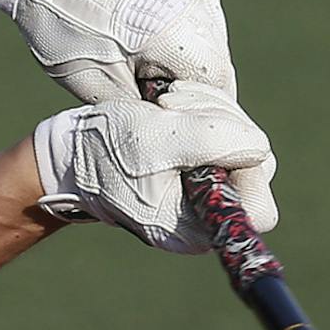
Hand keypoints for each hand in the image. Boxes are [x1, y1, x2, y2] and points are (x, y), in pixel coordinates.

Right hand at [32, 88, 277, 252]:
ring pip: (242, 141)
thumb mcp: (151, 139)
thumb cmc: (102, 149)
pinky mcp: (202, 165)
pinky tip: (170, 103)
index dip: (245, 164)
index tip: (203, 134)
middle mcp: (208, 213)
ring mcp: (206, 189)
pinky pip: (227, 132)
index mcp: (197, 227)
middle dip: (221, 124)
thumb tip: (259, 146)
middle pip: (256, 165)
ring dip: (210, 109)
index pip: (260, 208)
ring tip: (164, 102)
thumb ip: (209, 141)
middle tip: (171, 105)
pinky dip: (205, 109)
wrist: (70, 149)